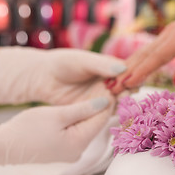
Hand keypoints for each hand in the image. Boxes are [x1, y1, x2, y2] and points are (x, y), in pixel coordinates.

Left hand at [0, 47, 125, 103]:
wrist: (42, 78)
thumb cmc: (62, 63)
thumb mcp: (82, 60)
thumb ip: (101, 65)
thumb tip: (123, 68)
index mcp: (108, 66)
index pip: (128, 71)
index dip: (133, 76)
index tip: (131, 81)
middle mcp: (107, 82)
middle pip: (126, 88)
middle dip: (128, 91)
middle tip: (124, 94)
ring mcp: (100, 96)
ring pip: (117, 102)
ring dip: (120, 103)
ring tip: (117, 103)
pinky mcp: (91, 109)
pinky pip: (104, 113)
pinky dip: (109, 113)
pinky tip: (110, 113)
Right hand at [0, 96, 112, 164]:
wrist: (5, 145)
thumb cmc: (27, 129)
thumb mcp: (57, 114)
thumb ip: (83, 109)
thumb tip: (104, 102)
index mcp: (78, 143)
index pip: (101, 119)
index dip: (106, 100)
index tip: (110, 84)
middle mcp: (78, 150)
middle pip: (95, 123)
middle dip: (99, 105)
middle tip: (103, 85)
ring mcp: (70, 151)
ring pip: (86, 127)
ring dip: (89, 111)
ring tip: (93, 92)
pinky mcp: (63, 149)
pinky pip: (77, 131)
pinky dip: (79, 118)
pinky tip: (80, 106)